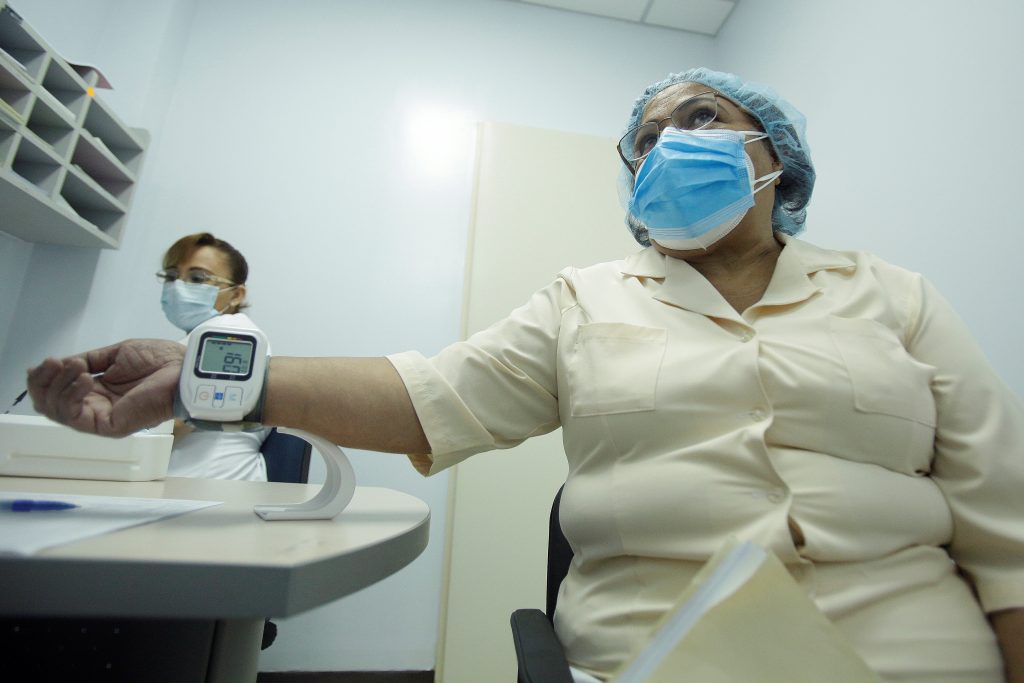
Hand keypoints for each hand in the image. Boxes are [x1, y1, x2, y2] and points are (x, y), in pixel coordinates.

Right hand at [27, 339, 184, 436]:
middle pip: (49, 404)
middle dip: (44, 382)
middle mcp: (95, 406)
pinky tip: (84, 379)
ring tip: (76, 367)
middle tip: (53, 362)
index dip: (42, 379)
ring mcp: (101, 418)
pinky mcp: (109, 426)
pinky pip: (76, 417)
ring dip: (58, 385)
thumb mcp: (114, 355)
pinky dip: (71, 396)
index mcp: (96, 390)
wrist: (183, 367)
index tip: (42, 362)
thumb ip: (87, 361)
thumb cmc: (159, 360)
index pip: (56, 391)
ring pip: (57, 411)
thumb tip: (59, 364)